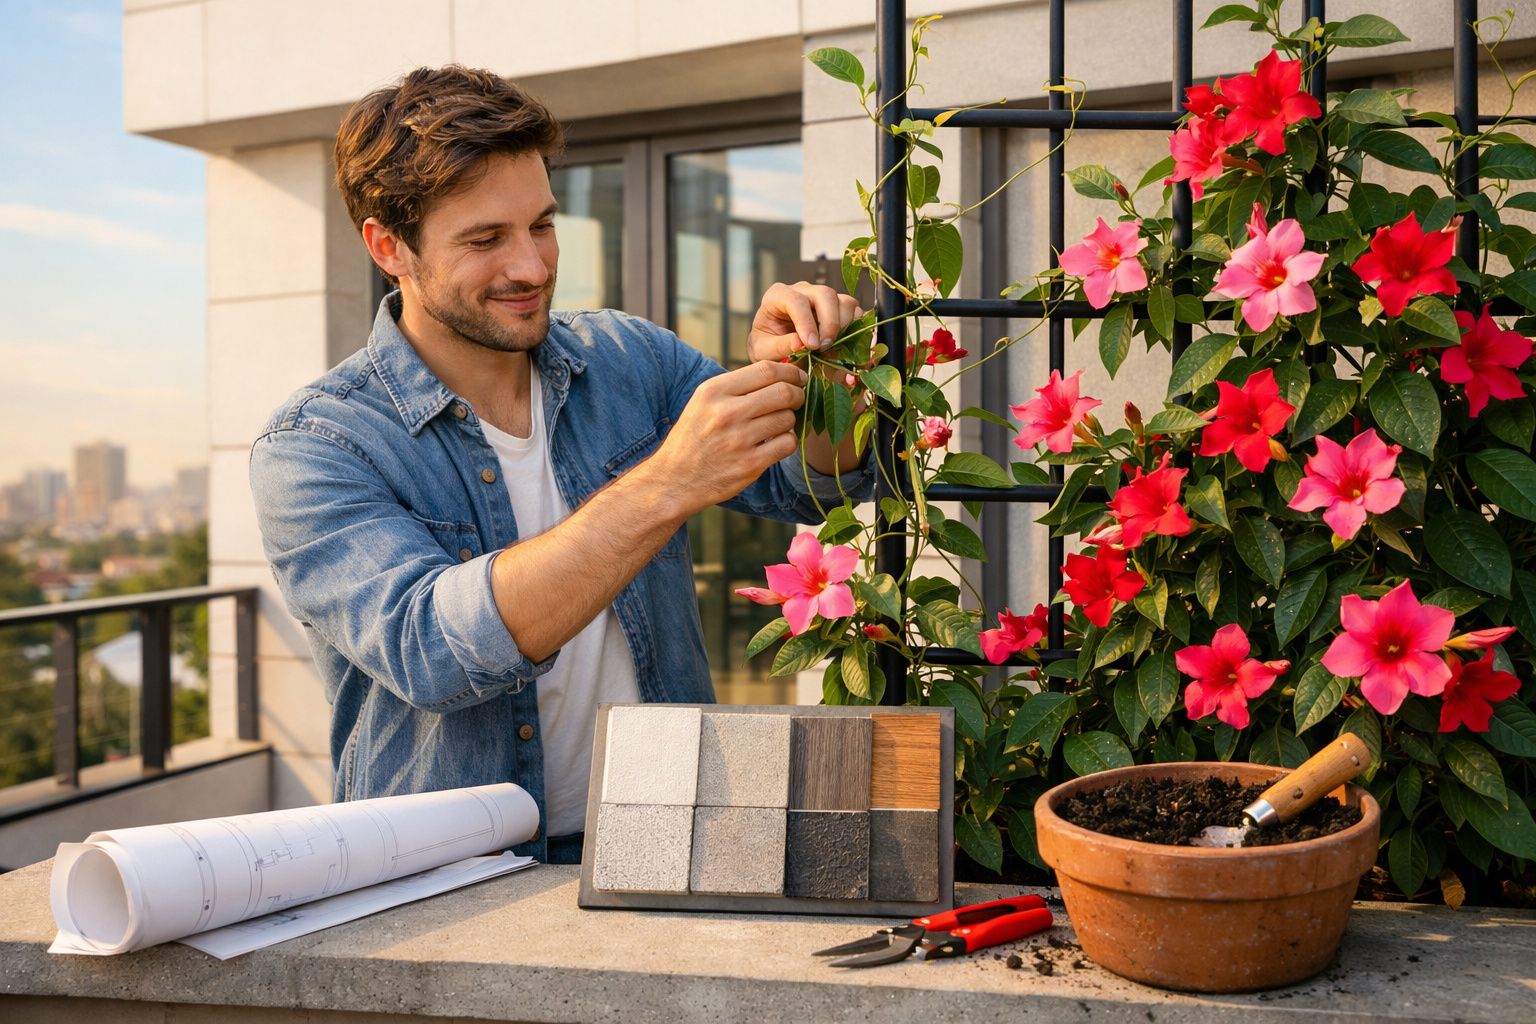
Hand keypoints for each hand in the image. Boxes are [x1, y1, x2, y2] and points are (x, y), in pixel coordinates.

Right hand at [643, 361, 808, 512]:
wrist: (674, 480)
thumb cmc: (693, 438)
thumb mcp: (703, 402)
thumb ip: (736, 387)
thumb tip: (779, 373)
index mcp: (714, 391)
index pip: (766, 370)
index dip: (790, 371)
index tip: (798, 377)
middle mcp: (726, 412)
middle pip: (783, 392)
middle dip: (797, 394)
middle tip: (797, 399)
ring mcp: (739, 440)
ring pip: (788, 418)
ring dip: (790, 420)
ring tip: (778, 424)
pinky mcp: (750, 464)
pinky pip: (787, 444)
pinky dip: (788, 441)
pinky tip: (776, 443)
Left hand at [746, 281, 862, 362]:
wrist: (776, 349)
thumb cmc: (766, 346)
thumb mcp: (764, 351)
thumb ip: (780, 346)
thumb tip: (801, 343)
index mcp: (778, 296)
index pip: (796, 300)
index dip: (806, 322)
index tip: (811, 345)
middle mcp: (803, 291)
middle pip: (825, 294)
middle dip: (830, 322)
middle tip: (825, 347)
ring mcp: (823, 298)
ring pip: (845, 302)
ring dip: (845, 327)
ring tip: (834, 349)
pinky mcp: (839, 309)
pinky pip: (856, 313)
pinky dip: (856, 331)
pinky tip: (845, 348)